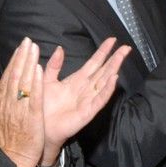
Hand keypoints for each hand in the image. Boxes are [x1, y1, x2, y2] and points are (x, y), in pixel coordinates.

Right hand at [0, 37, 44, 166]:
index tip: (21, 47)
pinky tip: (39, 70)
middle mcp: (8, 103)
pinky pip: (33, 97)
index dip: (15, 60)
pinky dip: (35, 83)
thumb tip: (5, 83)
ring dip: (28, 63)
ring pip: (22, 82)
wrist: (12, 160)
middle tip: (28, 41)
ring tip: (33, 48)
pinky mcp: (31, 118)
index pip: (8, 76)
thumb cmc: (11, 140)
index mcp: (1, 103)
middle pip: (14, 75)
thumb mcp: (3, 116)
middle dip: (21, 56)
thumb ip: (5, 99)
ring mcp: (19, 110)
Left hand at [41, 38, 130, 166]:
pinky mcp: (88, 111)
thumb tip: (60, 48)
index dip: (103, 51)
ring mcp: (89, 100)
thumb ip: (54, 65)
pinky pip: (99, 99)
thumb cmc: (43, 105)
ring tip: (122, 57)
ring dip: (114, 69)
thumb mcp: (46, 80)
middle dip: (115, 58)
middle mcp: (86, 88)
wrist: (39, 126)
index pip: (94, 63)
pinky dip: (107, 89)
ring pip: (104, 82)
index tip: (112, 40)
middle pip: (103, 70)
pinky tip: (114, 79)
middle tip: (126, 47)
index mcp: (77, 80)